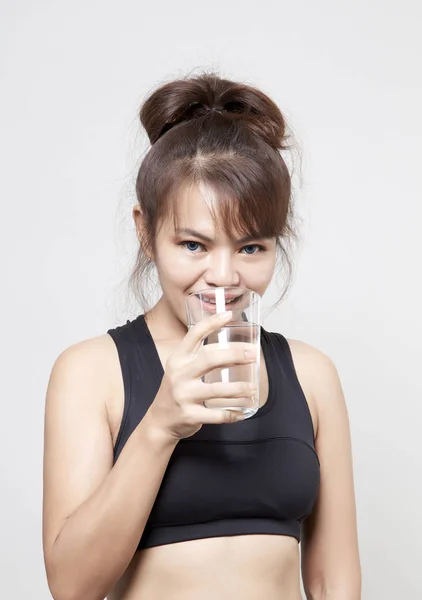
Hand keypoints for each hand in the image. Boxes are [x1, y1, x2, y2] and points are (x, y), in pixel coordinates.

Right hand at [147, 311, 256, 440]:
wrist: (160, 420)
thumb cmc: (177, 390)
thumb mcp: (181, 369)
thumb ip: (200, 357)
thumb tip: (233, 346)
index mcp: (178, 359)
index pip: (194, 334)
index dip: (211, 322)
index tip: (229, 314)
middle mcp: (179, 374)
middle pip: (210, 358)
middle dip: (235, 355)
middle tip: (253, 355)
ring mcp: (184, 395)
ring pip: (218, 390)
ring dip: (239, 389)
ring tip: (252, 389)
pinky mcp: (190, 415)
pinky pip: (217, 415)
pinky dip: (232, 414)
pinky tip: (241, 412)